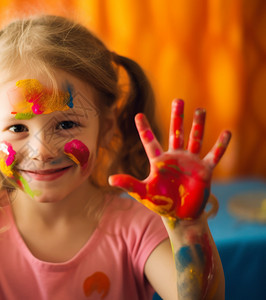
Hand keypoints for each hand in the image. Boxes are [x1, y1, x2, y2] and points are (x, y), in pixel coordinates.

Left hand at [109, 99, 230, 219]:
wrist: (180, 216)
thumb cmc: (160, 204)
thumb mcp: (143, 193)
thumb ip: (129, 184)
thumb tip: (110, 179)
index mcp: (159, 162)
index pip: (150, 141)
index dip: (144, 128)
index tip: (138, 114)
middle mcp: (175, 158)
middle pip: (176, 133)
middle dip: (177, 117)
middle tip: (178, 100)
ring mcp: (190, 162)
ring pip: (195, 139)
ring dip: (198, 125)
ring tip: (200, 109)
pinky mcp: (204, 170)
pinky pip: (214, 155)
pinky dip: (221, 145)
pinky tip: (227, 132)